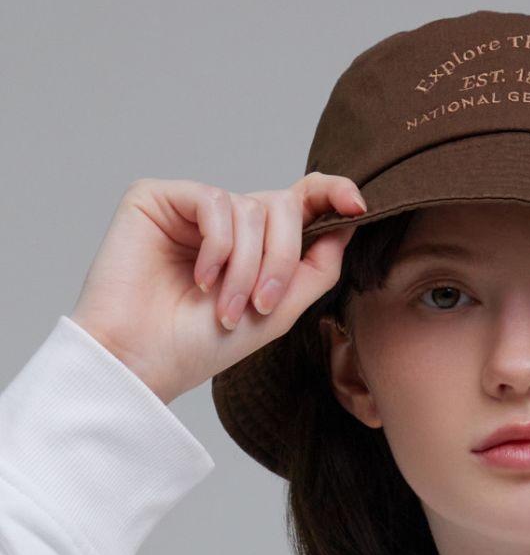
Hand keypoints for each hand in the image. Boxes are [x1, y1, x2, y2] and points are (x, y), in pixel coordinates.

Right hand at [70, 173, 365, 403]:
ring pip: (250, 209)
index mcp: (259, 244)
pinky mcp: (159, 198)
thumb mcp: (281, 311)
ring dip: (246, 267)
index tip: (358, 205)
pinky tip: (200, 278)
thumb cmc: (205, 344)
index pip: (302, 203)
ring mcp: (194, 208)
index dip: (333, 193)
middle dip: (282, 260)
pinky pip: (214, 201)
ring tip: (225, 308)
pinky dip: (218, 247)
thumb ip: (317, 268)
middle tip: (262, 305)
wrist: (146, 360)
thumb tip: (350, 223)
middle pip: (284, 208)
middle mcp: (229, 221)